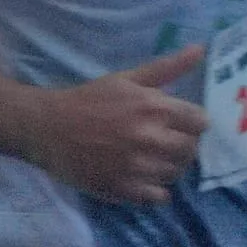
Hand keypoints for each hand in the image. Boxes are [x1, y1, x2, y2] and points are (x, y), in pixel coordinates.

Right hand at [25, 46, 207, 203]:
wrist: (45, 128)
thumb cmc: (87, 100)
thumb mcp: (125, 79)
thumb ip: (166, 67)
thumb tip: (200, 49)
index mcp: (153, 107)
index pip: (200, 122)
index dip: (190, 122)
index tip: (175, 123)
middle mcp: (150, 138)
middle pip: (191, 150)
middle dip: (181, 145)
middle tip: (161, 142)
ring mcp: (137, 166)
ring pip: (176, 174)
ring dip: (167, 167)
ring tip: (149, 159)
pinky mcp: (123, 188)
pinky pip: (158, 197)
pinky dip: (154, 190)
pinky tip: (141, 178)